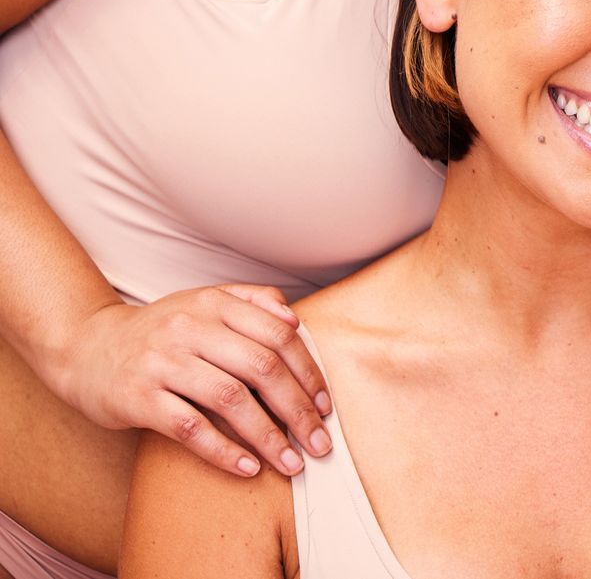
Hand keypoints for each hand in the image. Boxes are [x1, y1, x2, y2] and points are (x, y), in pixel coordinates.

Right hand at [52, 285, 332, 476]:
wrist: (85, 348)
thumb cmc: (159, 331)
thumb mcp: (203, 303)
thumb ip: (252, 302)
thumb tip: (295, 319)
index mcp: (214, 304)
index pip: (279, 336)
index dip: (308, 373)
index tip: (325, 407)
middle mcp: (190, 328)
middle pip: (262, 368)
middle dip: (298, 410)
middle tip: (319, 443)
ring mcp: (162, 362)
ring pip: (230, 399)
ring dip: (268, 436)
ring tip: (291, 462)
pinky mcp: (137, 397)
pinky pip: (189, 427)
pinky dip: (223, 450)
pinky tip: (248, 467)